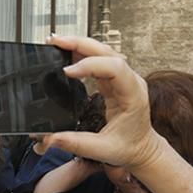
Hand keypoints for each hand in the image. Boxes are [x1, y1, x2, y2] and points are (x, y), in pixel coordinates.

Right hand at [43, 35, 164, 171]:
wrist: (142, 150)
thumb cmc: (130, 148)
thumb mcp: (103, 150)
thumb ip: (75, 144)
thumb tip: (50, 138)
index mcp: (133, 95)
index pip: (115, 67)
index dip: (90, 65)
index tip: (67, 71)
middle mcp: (130, 82)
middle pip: (107, 51)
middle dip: (80, 44)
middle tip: (55, 42)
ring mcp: (123, 79)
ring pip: (102, 51)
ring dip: (79, 45)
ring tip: (56, 44)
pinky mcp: (114, 80)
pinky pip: (98, 60)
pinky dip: (81, 54)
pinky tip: (66, 53)